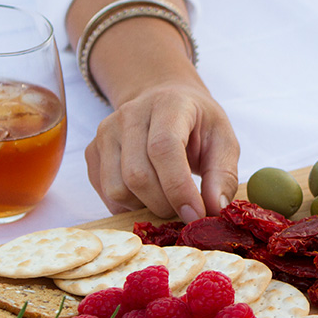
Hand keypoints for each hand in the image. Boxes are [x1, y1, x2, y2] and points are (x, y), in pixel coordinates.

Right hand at [85, 79, 238, 220]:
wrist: (165, 102)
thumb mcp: (224, 142)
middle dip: (166, 205)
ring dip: (147, 208)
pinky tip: (149, 196)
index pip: (163, 148)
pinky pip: (106, 194)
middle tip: (187, 210)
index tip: (196, 214)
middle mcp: (130, 114)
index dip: (179, 188)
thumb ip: (224, 175)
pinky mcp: (93, 152)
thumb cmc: (198, 125)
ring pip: (117, 189)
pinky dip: (130, 207)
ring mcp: (106, 132)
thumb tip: (214, 208)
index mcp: (168, 105)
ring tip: (169, 200)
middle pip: (137, 175)